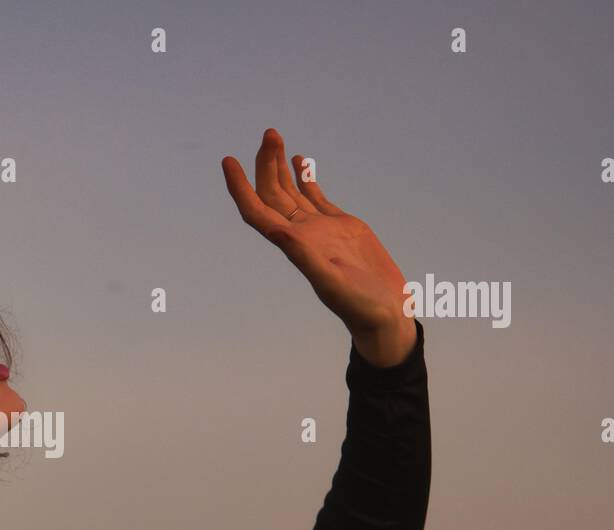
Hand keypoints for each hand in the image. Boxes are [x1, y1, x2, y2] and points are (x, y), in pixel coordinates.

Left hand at [221, 129, 416, 366]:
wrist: (384, 313)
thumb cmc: (358, 306)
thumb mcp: (330, 281)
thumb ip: (304, 257)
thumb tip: (280, 233)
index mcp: (294, 246)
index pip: (256, 211)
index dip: (239, 188)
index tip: (228, 161)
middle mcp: (302, 235)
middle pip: (272, 194)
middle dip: (265, 164)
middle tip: (269, 132)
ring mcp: (320, 230)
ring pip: (291, 192)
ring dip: (279, 166)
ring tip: (275, 137)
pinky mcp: (341, 227)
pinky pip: (315, 197)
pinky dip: (305, 177)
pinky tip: (299, 161)